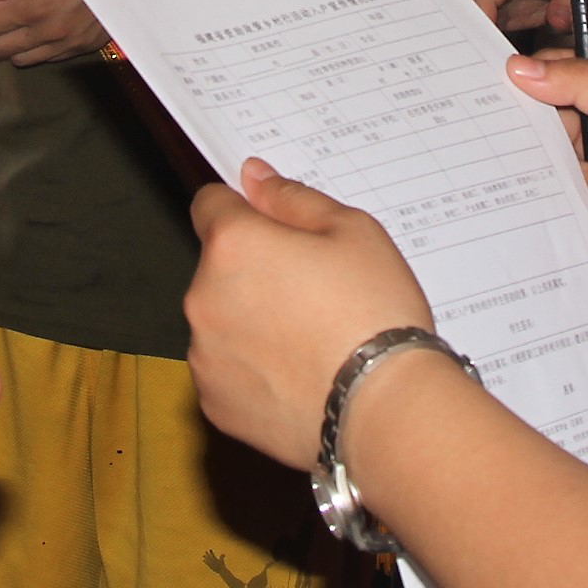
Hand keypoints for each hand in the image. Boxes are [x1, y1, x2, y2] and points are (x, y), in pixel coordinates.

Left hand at [186, 163, 434, 471]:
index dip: (244, 211)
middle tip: (313, 291)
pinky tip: (298, 375)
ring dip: (250, 322)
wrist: (383, 410)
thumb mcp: (352, 231)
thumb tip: (253, 176)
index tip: (275, 231)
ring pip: (221, 321)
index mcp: (233, 245)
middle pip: (218, 268)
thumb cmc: (373, 314)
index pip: (211, 204)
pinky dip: (253, 370)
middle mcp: (203, 297)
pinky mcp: (215, 404)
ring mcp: (205, 356)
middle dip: (254, 271)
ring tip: (310, 340)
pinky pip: (226, 371)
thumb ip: (291, 198)